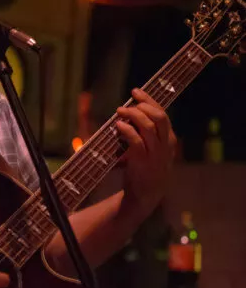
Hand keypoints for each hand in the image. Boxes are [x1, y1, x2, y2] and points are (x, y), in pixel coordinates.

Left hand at [116, 88, 176, 219]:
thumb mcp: (152, 149)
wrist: (146, 195)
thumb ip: (145, 133)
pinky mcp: (143, 162)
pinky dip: (127, 130)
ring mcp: (155, 154)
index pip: (162, 113)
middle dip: (142, 105)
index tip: (136, 91)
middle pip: (159, 116)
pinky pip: (136, 140)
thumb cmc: (146, 169)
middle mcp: (165, 145)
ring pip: (148, 126)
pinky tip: (118, 126)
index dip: (149, 100)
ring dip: (132, 115)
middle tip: (126, 105)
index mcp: (169, 139)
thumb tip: (128, 113)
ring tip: (120, 112)